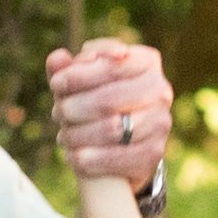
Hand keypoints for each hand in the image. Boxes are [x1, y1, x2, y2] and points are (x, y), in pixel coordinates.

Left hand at [43, 39, 169, 195]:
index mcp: (146, 61)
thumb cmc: (97, 101)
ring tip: (64, 136)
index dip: (78, 75)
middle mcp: (160, 89)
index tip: (56, 84)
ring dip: (78, 134)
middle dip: (74, 107)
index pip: (111, 65)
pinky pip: (116, 158)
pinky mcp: (155, 152)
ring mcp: (161, 122)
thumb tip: (57, 58)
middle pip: (108, 99)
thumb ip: (66, 69)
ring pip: (111, 130)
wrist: (122, 142)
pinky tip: (74, 156)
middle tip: (57, 113)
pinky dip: (89, 159)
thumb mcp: (81, 82)